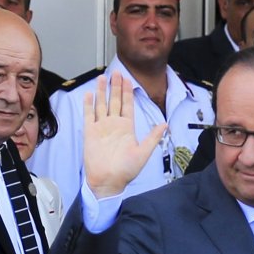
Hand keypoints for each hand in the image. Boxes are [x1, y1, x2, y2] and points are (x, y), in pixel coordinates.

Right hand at [83, 71, 166, 197]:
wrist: (108, 181)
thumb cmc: (126, 170)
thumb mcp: (144, 153)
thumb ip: (153, 137)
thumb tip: (165, 124)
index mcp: (127, 128)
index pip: (128, 105)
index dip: (128, 92)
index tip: (128, 79)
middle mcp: (114, 125)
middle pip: (115, 101)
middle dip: (116, 87)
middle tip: (116, 72)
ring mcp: (101, 127)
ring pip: (101, 105)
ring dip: (102, 91)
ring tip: (102, 78)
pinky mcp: (90, 132)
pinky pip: (89, 115)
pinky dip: (89, 104)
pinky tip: (90, 93)